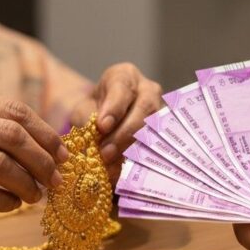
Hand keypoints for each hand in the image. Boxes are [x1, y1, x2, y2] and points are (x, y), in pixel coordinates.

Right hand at [0, 83, 68, 222]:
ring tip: (37, 195)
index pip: (15, 111)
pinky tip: (12, 204)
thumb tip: (52, 145)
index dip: (46, 134)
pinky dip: (4, 201)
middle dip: (43, 160)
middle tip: (57, 179)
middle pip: (12, 136)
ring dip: (27, 184)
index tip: (64, 154)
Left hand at [72, 63, 161, 177]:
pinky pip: (158, 146)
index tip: (102, 126)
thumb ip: (88, 120)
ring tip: (114, 166)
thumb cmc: (93, 112)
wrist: (103, 121)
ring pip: (155, 128)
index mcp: (125, 76)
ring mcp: (160, 110)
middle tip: (106, 152)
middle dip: (124, 133)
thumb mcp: (84, 111)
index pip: (122, 88)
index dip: (114, 108)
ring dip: (135, 148)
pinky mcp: (165, 132)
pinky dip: (142, 161)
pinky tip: (126, 173)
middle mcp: (148, 89)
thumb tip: (96, 137)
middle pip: (144, 109)